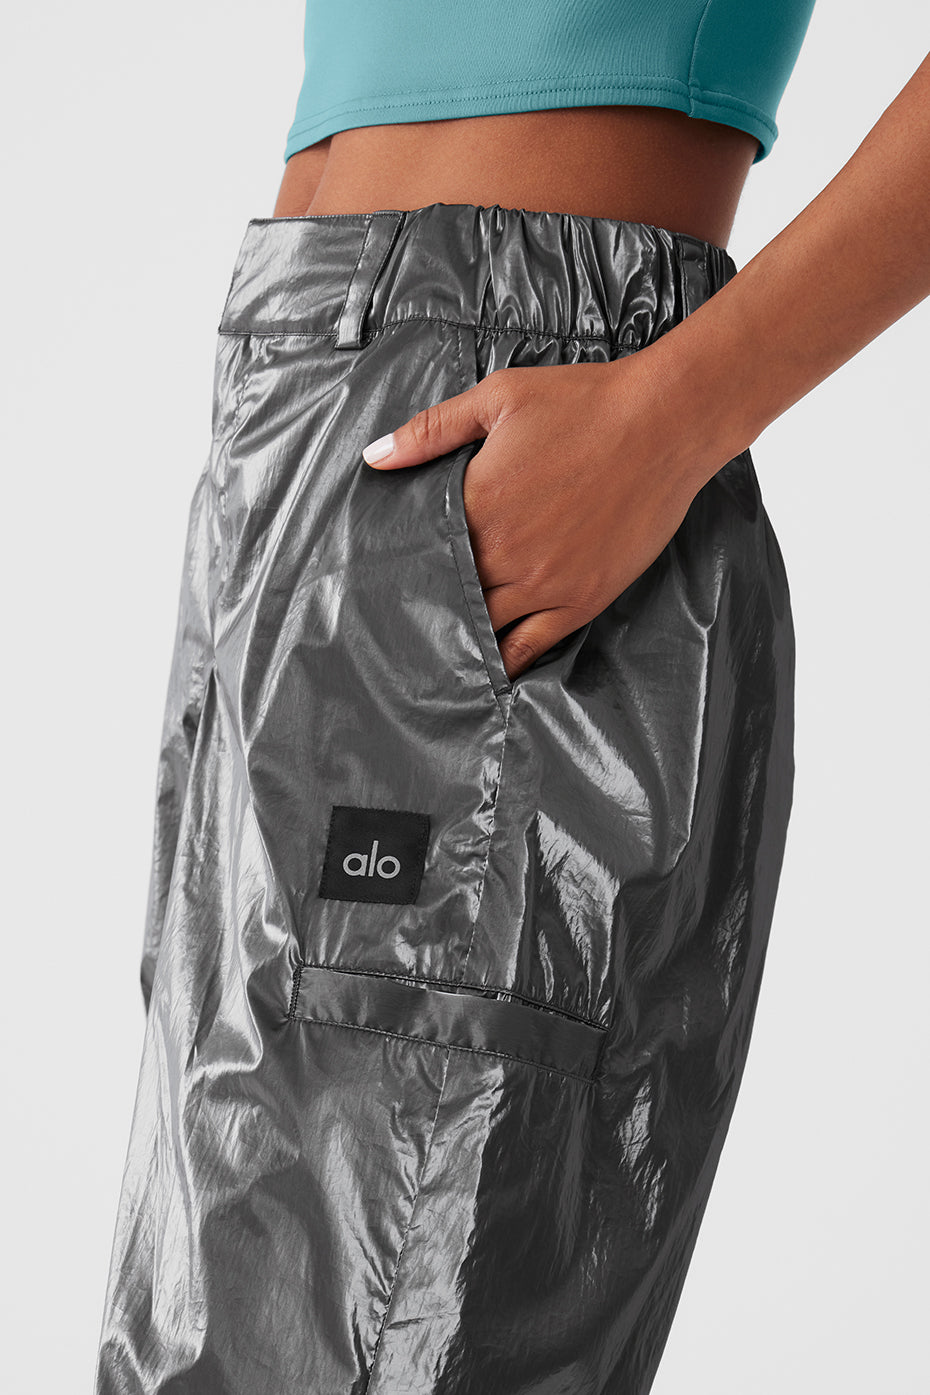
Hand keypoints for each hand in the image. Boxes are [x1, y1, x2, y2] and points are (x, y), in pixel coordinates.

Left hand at [362, 355, 706, 682]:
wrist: (666, 422)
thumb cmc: (585, 402)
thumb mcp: (499, 398)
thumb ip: (432, 431)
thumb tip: (375, 457)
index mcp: (478, 504)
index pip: (422, 551)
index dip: (405, 566)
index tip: (384, 579)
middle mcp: (505, 553)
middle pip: (449, 595)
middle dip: (427, 606)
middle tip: (401, 623)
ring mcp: (545, 582)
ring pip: (485, 627)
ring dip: (461, 636)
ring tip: (436, 652)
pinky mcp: (582, 599)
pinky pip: (532, 647)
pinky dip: (506, 661)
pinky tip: (488, 669)